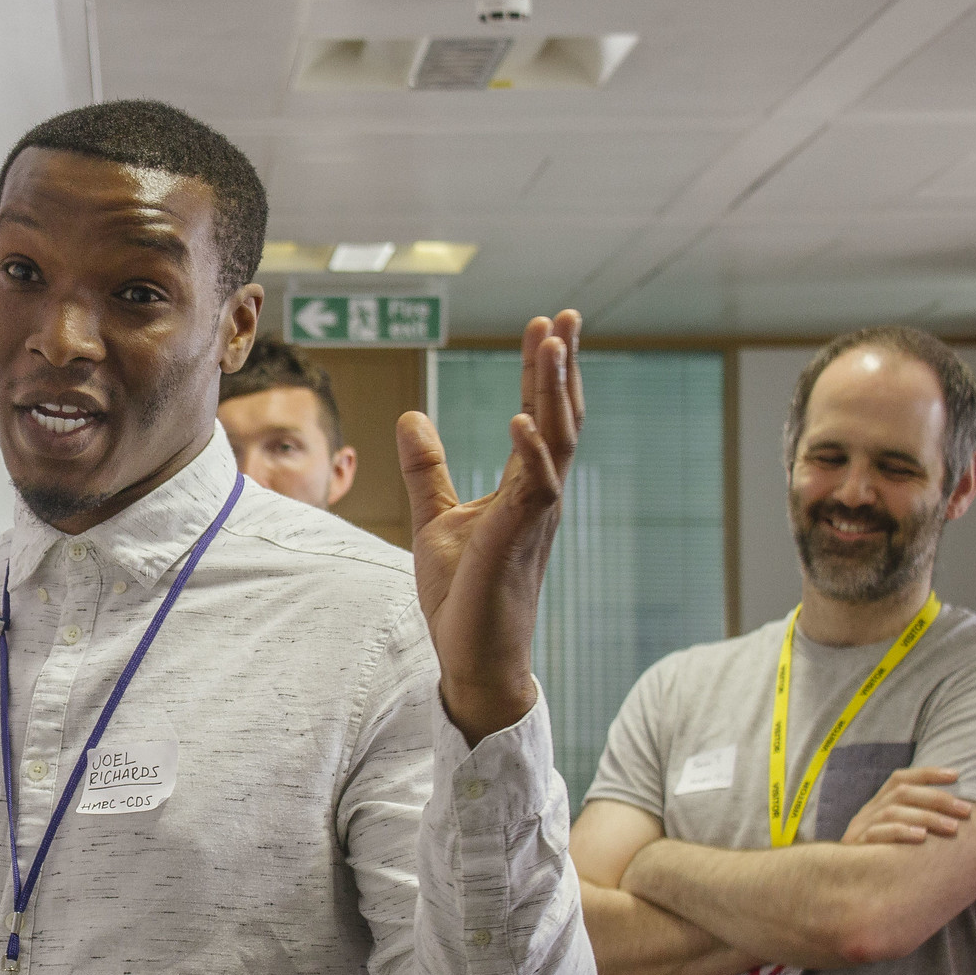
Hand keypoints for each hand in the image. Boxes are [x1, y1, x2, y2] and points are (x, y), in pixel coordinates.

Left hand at [398, 312, 583, 742]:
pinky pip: (534, 489)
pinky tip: (520, 418)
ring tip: (552, 345)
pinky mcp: (518, 541)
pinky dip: (530, 452)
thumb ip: (427, 469)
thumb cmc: (463, 597)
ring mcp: (535, 518)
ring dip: (553, 392)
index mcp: (523, 489)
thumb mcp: (434, 520)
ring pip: (556, 442)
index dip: (542, 371)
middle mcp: (539, 497)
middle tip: (564, 316)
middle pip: (558, 417)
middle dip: (560, 366)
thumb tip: (411, 417)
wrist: (475, 658)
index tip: (547, 326)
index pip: (537, 416)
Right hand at [842, 767, 969, 845]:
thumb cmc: (880, 857)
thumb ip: (913, 822)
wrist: (843, 879)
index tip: (956, 775)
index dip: (927, 773)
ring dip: (926, 817)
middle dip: (937, 798)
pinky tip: (922, 837)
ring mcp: (862, 828)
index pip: (899, 778)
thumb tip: (953, 815)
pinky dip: (901, 832)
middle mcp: (869, 812)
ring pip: (893, 812)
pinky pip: (878, 834)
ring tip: (953, 827)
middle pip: (901, 793)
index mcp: (877, 804)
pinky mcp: (858, 846)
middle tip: (966, 810)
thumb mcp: (893, 835)